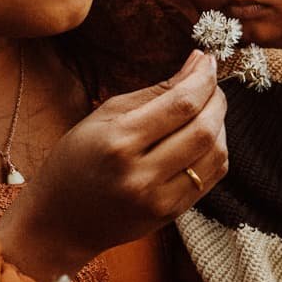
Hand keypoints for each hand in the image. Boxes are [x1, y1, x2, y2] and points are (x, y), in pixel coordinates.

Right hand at [0, 50, 227, 281]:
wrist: (61, 221)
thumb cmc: (76, 160)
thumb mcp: (104, 116)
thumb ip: (154, 91)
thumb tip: (196, 63)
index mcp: (119, 141)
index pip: (180, 104)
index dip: (203, 78)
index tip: (208, 60)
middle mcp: (141, 174)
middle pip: (204, 129)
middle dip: (216, 99)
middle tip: (210, 83)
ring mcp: (159, 199)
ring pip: (215, 154)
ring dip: (220, 124)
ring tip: (206, 109)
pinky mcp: (171, 214)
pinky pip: (211, 176)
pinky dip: (215, 150)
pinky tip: (203, 136)